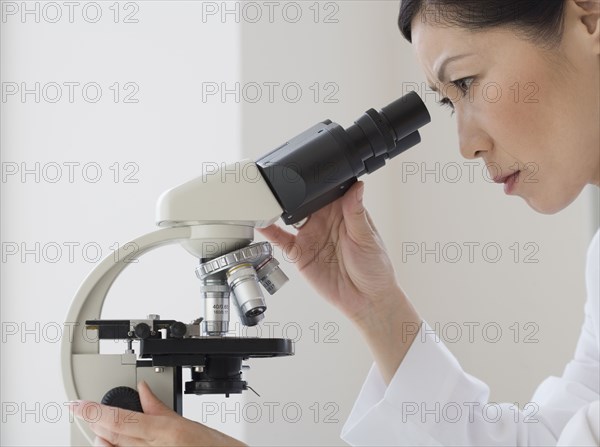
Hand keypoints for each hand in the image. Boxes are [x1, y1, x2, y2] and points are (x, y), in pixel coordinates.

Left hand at [69, 381, 245, 446]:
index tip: (78, 405)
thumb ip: (162, 409)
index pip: (120, 420)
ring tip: (94, 429)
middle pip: (113, 437)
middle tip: (81, 411)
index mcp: (167, 433)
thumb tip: (144, 391)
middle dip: (94, 423)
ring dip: (101, 440)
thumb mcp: (191, 425)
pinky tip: (108, 444)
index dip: (95, 411)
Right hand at [259, 181, 402, 328]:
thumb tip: (357, 186)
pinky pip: (280, 239)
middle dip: (292, 190)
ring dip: (278, 207)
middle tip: (279, 181)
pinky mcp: (299, 253)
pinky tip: (260, 221)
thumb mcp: (367, 238)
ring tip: (265, 197)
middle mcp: (324, 221)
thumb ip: (356, 212)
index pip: (327, 190)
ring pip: (289, 216)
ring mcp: (310, 236)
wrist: (365, 300)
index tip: (307, 170)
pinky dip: (268, 230)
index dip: (317, 180)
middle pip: (304, 200)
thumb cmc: (374, 268)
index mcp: (343, 211)